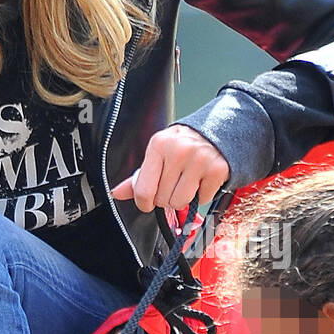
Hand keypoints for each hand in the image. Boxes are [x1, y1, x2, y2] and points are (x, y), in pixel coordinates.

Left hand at [109, 125, 228, 212]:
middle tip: (175, 181)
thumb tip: (116, 193)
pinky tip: (202, 180)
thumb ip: (138, 176)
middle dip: (167, 196)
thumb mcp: (158, 153)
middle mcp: (178, 151)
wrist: (215, 131)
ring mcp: (199, 160)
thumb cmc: (182, 145)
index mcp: (158, 145)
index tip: (149, 202)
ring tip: (188, 181)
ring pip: (180, 202)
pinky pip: (202, 200)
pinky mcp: (217, 170)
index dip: (145, 202)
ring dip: (183, 198)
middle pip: (162, 199)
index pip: (143, 190)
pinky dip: (202, 195)